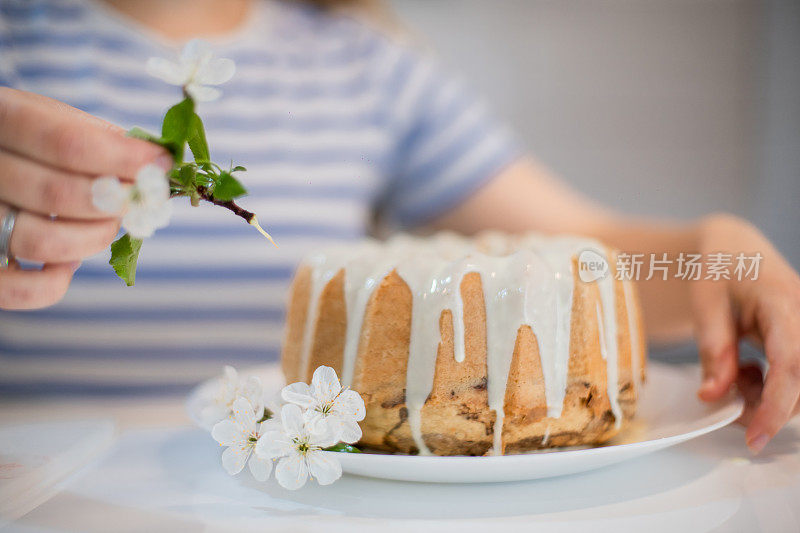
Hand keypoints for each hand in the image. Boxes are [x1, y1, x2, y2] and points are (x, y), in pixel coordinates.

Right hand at [0, 88, 168, 308]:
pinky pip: (17, 289)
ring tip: (109, 226)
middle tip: (138, 200)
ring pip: (41, 242)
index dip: (126, 160)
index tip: (161, 164)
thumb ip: (98, 136)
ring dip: (95, 238)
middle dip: (117, 202)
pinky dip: (53, 284)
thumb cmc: (26, 139)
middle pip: (58, 195)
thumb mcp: (52, 117)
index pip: (68, 144)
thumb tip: (155, 164)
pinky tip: (68, 263)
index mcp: (2, 119)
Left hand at [692, 214, 799, 452]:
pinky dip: (772, 390)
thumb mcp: (704, 304)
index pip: (790, 365)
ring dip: (768, 399)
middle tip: (725, 401)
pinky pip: (798, 380)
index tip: (755, 437)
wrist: (736, 249)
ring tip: (735, 374)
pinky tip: (748, 371)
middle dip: (764, 408)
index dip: (774, 406)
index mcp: (782, 302)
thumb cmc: (718, 269)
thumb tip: (713, 396)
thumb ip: (714, 350)